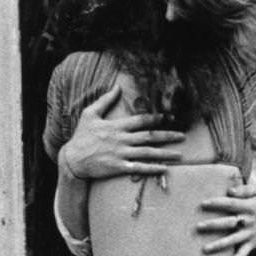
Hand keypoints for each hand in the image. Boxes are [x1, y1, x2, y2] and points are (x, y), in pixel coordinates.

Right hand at [58, 85, 184, 179]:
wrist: (72, 160)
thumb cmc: (81, 136)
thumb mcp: (89, 114)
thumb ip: (105, 100)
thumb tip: (118, 87)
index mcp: (117, 126)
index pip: (141, 120)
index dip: (157, 118)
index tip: (170, 117)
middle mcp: (122, 139)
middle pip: (149, 136)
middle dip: (168, 135)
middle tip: (183, 136)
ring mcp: (121, 154)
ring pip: (148, 152)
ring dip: (165, 153)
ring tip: (180, 154)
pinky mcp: (118, 167)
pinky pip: (139, 168)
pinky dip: (152, 168)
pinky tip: (165, 169)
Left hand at [197, 181, 255, 255]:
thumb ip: (244, 189)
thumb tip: (230, 191)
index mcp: (248, 207)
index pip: (231, 204)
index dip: (218, 203)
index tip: (203, 204)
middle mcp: (248, 221)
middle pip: (229, 223)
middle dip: (214, 225)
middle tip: (198, 226)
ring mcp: (249, 234)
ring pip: (233, 240)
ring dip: (219, 245)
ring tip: (205, 249)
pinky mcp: (251, 244)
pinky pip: (243, 254)